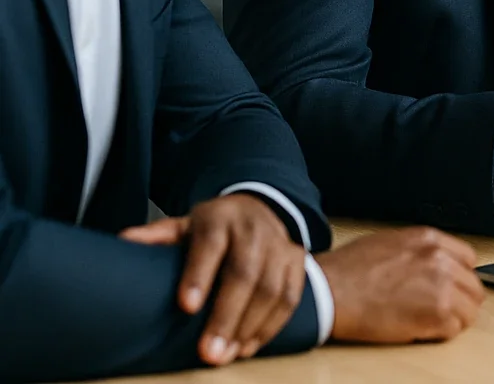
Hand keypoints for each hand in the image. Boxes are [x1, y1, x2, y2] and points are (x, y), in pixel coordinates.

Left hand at [120, 193, 304, 364]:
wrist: (260, 209)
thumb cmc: (214, 228)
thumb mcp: (185, 225)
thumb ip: (158, 235)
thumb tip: (124, 240)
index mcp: (219, 219)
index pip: (209, 245)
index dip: (198, 275)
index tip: (186, 306)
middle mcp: (253, 230)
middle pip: (245, 274)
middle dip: (227, 316)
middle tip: (209, 352)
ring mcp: (280, 245)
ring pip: (271, 289)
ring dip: (250, 327)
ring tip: (227, 355)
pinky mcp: (297, 261)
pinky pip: (290, 297)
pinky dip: (272, 325)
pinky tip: (250, 345)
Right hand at [318, 227, 483, 342]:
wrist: (330, 291)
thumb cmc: (349, 270)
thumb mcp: (391, 242)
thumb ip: (421, 251)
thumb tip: (436, 263)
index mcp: (430, 240)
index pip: (469, 259)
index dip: (459, 276)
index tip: (451, 287)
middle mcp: (441, 260)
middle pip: (473, 287)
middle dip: (460, 301)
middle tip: (442, 310)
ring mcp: (442, 286)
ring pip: (469, 310)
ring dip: (453, 319)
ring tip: (428, 322)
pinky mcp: (436, 314)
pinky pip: (454, 330)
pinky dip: (439, 334)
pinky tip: (419, 329)